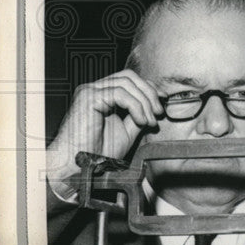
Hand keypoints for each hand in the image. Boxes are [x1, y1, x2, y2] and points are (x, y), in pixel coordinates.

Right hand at [47, 69, 163, 185]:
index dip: (149, 87)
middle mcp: (94, 89)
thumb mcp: (127, 130)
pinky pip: (120, 94)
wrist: (80, 167)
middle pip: (130, 77)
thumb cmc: (99, 152)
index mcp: (102, 95)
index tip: (164, 100)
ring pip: (127, 83)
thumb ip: (139, 114)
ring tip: (150, 121)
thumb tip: (155, 105)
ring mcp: (89, 91)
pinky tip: (141, 121)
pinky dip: (136, 106)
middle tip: (159, 112)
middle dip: (149, 93)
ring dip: (145, 101)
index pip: (129, 80)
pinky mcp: (88, 97)